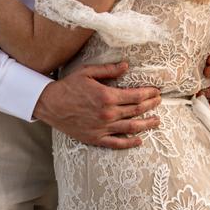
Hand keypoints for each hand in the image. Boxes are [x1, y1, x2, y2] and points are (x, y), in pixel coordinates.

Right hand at [33, 62, 162, 148]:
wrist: (50, 104)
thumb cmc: (68, 86)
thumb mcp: (88, 72)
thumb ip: (109, 70)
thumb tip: (126, 65)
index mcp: (107, 96)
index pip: (136, 96)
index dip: (149, 93)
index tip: (156, 91)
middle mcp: (108, 114)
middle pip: (137, 110)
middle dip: (151, 105)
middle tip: (159, 101)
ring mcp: (103, 128)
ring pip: (132, 127)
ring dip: (147, 124)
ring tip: (157, 121)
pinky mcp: (96, 138)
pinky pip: (117, 143)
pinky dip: (130, 143)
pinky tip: (140, 140)